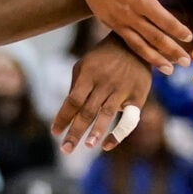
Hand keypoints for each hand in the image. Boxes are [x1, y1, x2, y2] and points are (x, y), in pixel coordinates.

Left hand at [53, 38, 153, 152]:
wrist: (134, 45)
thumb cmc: (103, 58)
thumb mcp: (85, 65)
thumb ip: (76, 87)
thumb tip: (66, 115)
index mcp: (89, 75)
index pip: (72, 101)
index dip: (63, 118)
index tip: (55, 132)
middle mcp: (104, 83)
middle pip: (87, 111)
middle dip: (75, 131)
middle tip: (66, 149)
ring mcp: (122, 90)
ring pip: (106, 114)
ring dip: (96, 132)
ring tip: (87, 145)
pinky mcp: (137, 97)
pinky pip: (128, 119)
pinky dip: (119, 133)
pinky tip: (107, 145)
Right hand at [70, 0, 192, 68]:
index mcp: (142, 0)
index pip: (165, 22)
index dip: (178, 31)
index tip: (189, 38)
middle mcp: (130, 15)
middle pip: (155, 39)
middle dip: (172, 52)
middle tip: (186, 63)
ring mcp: (117, 21)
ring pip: (139, 46)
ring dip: (156, 60)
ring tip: (169, 71)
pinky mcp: (107, 22)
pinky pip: (126, 41)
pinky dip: (139, 51)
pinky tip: (148, 57)